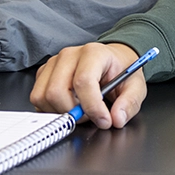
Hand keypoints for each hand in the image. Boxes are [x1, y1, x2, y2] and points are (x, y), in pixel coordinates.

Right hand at [30, 43, 145, 129]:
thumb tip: (116, 118)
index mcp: (93, 53)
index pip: (83, 81)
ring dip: (61, 111)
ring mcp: (54, 63)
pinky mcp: (44, 73)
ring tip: (80, 109)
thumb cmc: (120, 70)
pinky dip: (51, 109)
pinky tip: (69, 105)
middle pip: (57, 91)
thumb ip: (129, 102)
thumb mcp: (136, 86)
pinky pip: (38, 98)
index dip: (91, 107)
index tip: (104, 120)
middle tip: (91, 116)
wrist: (112, 60)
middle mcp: (70, 55)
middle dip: (74, 112)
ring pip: (43, 96)